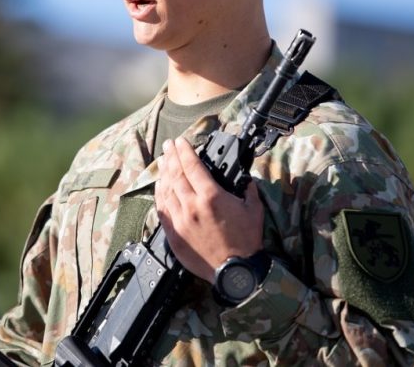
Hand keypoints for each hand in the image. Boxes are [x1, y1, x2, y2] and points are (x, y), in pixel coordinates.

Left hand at [154, 137, 264, 283]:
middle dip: (171, 156)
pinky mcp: (174, 234)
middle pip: (176, 174)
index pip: (192, 166)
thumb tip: (245, 178)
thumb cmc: (246, 241)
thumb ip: (248, 189)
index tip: (180, 141)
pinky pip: (162, 210)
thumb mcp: (254, 209)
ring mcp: (180, 221)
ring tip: (163, 161)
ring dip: (164, 173)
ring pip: (166, 190)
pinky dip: (160, 195)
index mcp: (211, 196)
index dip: (185, 150)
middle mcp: (192, 206)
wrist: (235, 271)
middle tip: (168, 145)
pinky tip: (160, 186)